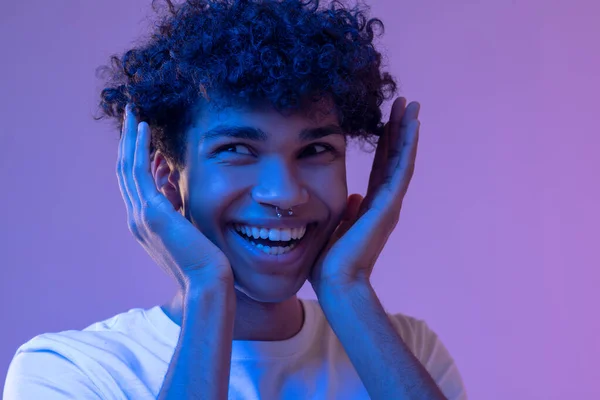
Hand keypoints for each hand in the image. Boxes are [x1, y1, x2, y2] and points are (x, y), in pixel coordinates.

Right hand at [116, 104, 232, 291]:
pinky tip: (144, 130)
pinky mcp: (151, 213)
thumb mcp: (186, 224)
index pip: (134, 183)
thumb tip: (172, 177)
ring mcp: (140, 216)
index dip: (135, 156)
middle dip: (126, 142)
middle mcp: (136, 218)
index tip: (142, 135)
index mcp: (143, 223)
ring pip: (127, 167)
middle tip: (130, 115)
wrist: (206, 281)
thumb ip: (175, 202)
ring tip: (133, 113)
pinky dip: (140, 149)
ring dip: (129, 138)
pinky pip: (140, 172)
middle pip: (124, 171)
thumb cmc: (203, 258)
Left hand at [309, 97, 419, 291]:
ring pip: (402, 159)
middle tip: (404, 103)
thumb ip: (348, 212)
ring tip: (411, 105)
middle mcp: (384, 202)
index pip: (381, 167)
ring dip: (407, 131)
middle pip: (395, 157)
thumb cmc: (331, 263)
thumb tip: (353, 198)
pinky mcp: (388, 205)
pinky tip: (413, 125)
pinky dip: (408, 146)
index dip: (385, 143)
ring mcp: (388, 203)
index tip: (387, 119)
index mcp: (371, 206)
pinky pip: (401, 170)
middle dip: (399, 129)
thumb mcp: (337, 228)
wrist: (336, 282)